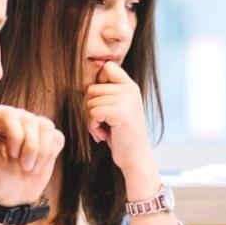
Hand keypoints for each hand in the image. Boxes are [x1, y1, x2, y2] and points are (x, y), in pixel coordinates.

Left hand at [0, 98, 63, 206]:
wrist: (10, 196)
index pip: (9, 113)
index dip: (15, 135)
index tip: (11, 154)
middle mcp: (13, 117)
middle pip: (30, 120)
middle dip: (29, 147)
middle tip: (22, 166)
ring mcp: (32, 127)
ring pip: (45, 126)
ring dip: (40, 152)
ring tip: (29, 168)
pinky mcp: (48, 138)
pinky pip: (56, 136)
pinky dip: (49, 154)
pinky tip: (38, 164)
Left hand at [85, 61, 154, 178]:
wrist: (135, 157)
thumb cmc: (121, 135)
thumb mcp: (117, 108)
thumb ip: (108, 91)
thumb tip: (93, 68)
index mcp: (131, 86)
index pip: (108, 67)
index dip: (97, 83)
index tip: (101, 102)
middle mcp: (130, 90)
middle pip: (92, 88)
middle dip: (90, 108)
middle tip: (101, 123)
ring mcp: (126, 100)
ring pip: (90, 101)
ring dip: (91, 120)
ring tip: (104, 130)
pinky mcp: (120, 112)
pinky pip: (92, 112)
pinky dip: (93, 126)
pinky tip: (104, 135)